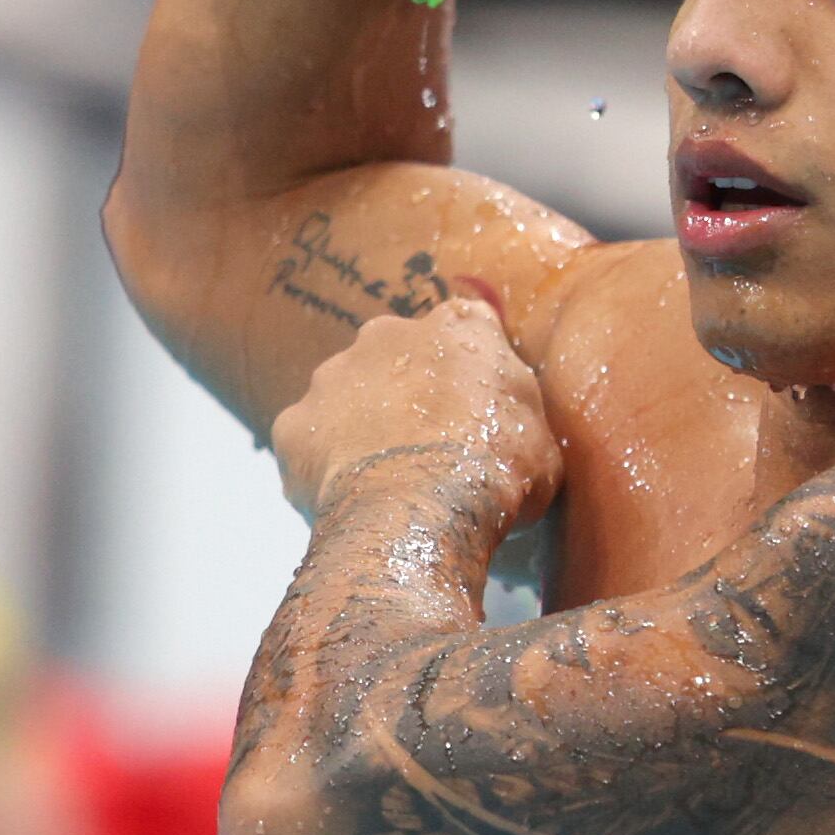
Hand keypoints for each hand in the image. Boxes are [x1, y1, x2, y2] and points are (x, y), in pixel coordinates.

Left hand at [272, 295, 561, 531]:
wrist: (420, 506)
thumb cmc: (496, 472)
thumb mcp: (541, 441)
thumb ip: (517, 412)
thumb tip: (506, 411)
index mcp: (456, 330)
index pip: (465, 327)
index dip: (467, 368)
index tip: (471, 405)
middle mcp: (386, 335)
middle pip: (393, 357)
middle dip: (404, 394)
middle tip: (423, 448)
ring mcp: (331, 377)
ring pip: (343, 398)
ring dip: (358, 429)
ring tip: (382, 482)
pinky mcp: (293, 425)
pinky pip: (308, 444)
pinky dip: (322, 468)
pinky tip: (348, 500)